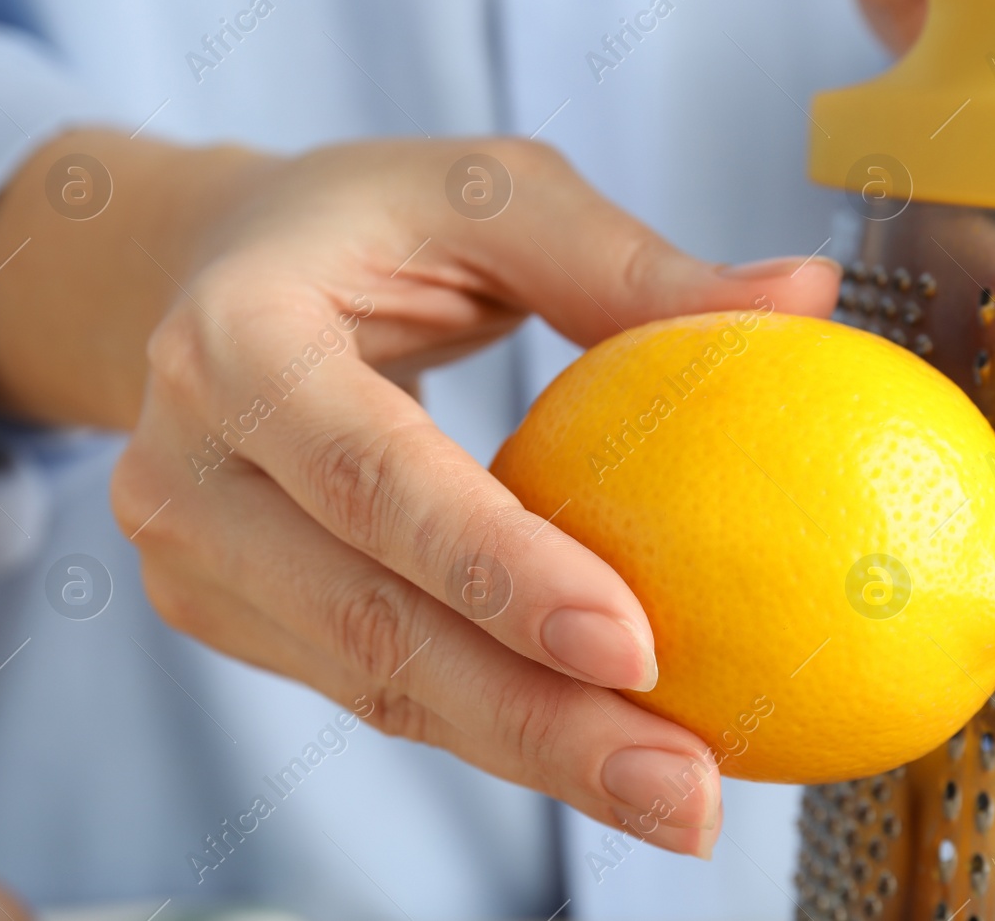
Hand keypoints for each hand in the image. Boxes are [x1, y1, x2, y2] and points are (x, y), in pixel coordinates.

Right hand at [0, 131, 839, 855]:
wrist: (206, 272)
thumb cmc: (366, 220)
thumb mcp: (490, 196)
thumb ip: (629, 262)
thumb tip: (805, 293)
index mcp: (234, 341)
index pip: (372, 476)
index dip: (496, 569)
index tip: (638, 649)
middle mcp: (189, 468)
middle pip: (373, 624)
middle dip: (538, 725)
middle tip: (687, 790)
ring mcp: (196, 556)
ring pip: (377, 683)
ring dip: (533, 752)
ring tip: (675, 798)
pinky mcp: (230, 610)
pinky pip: (377, 682)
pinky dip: (495, 722)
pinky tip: (604, 750)